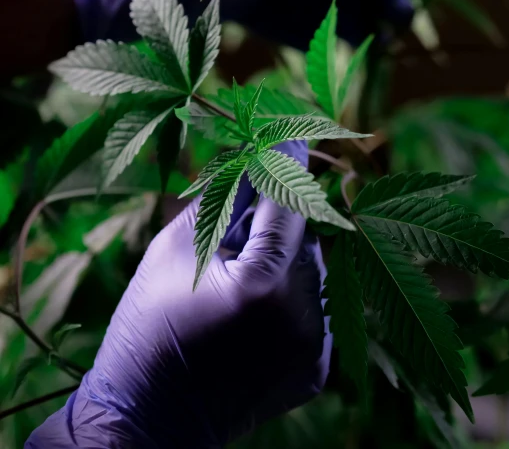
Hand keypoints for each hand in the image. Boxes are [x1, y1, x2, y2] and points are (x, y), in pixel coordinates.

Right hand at [26, 141, 329, 448]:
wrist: (147, 418)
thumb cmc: (148, 324)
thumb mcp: (173, 249)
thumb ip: (219, 200)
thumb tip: (248, 159)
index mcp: (262, 282)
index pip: (288, 200)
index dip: (285, 162)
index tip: (286, 135)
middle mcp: (301, 314)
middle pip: (304, 235)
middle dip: (280, 216)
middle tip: (244, 219)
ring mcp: (314, 346)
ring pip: (314, 269)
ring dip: (286, 255)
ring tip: (241, 271)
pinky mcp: (316, 369)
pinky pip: (316, 306)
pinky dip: (292, 292)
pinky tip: (254, 304)